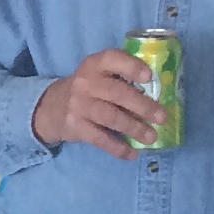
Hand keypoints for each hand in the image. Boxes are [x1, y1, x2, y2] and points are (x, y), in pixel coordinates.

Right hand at [32, 49, 159, 159]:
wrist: (51, 107)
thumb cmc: (88, 90)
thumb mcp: (98, 75)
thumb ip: (121, 78)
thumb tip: (157, 95)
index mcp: (94, 65)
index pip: (112, 59)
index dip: (131, 66)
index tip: (148, 76)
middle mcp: (85, 83)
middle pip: (117, 93)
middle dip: (142, 106)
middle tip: (162, 117)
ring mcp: (78, 105)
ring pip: (111, 117)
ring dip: (134, 128)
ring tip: (152, 137)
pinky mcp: (75, 126)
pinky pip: (100, 139)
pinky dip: (118, 148)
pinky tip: (132, 154)